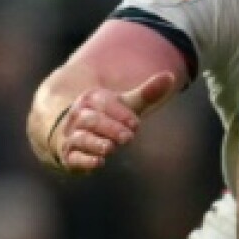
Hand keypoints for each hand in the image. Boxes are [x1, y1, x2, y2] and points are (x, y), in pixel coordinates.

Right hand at [51, 71, 177, 171]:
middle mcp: (78, 116)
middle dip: (110, 129)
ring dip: (95, 143)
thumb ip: (147, 93)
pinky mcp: (69, 155)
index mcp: (92, 99)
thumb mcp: (126, 105)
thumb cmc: (108, 117)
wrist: (75, 133)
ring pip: (80, 138)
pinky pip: (73, 157)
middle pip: (91, 120)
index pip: (104, 103)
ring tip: (110, 148)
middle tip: (128, 138)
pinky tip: (98, 162)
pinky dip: (85, 160)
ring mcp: (72, 136)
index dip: (121, 114)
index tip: (136, 124)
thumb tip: (170, 76)